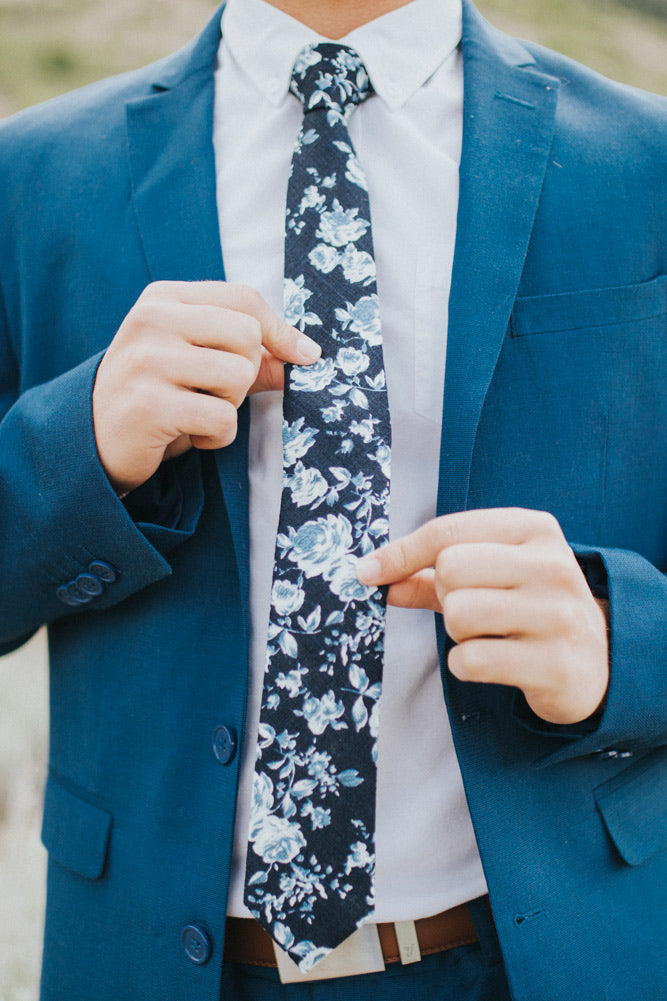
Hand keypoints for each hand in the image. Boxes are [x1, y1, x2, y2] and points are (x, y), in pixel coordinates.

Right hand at [93, 281, 320, 493]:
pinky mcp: (150, 404)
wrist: (94, 440)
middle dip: (247, 373)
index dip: (281, 330)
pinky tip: (190, 435)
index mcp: (164, 298)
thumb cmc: (157, 397)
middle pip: (248, 335)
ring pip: (239, 375)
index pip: (244, 298)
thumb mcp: (199, 364)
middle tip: (215, 392)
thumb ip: (250, 354)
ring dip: (231, 406)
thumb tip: (306, 353)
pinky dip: (218, 437)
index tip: (303, 356)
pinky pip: (223, 419)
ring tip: (199, 412)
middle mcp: (151, 320)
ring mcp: (147, 360)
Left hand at [356, 508, 608, 724]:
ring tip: (487, 633)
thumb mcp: (490, 574)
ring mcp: (556, 614)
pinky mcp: (553, 663)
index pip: (447, 531)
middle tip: (470, 608)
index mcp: (533, 529)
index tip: (367, 573)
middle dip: (444, 594)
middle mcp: (550, 565)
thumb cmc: (528, 606)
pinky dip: (466, 665)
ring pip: (458, 614)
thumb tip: (371, 574)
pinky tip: (496, 661)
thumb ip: (429, 573)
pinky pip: (470, 660)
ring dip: (457, 631)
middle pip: (450, 569)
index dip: (399, 553)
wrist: (597, 661)